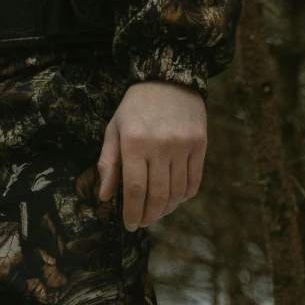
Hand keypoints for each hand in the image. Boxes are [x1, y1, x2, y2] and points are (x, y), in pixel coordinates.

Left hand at [95, 82, 206, 230]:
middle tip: (143, 222)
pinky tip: (175, 198)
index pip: (134, 189)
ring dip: (166, 209)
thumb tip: (104, 197)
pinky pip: (194, 181)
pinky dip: (184, 196)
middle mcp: (160, 146)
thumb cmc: (135, 107)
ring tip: (157, 212)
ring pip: (176, 192)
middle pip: (157, 195)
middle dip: (149, 215)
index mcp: (134, 142)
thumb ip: (108, 163)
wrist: (168, 79)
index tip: (129, 225)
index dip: (132, 212)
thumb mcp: (114, 129)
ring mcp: (182, 146)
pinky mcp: (200, 145)